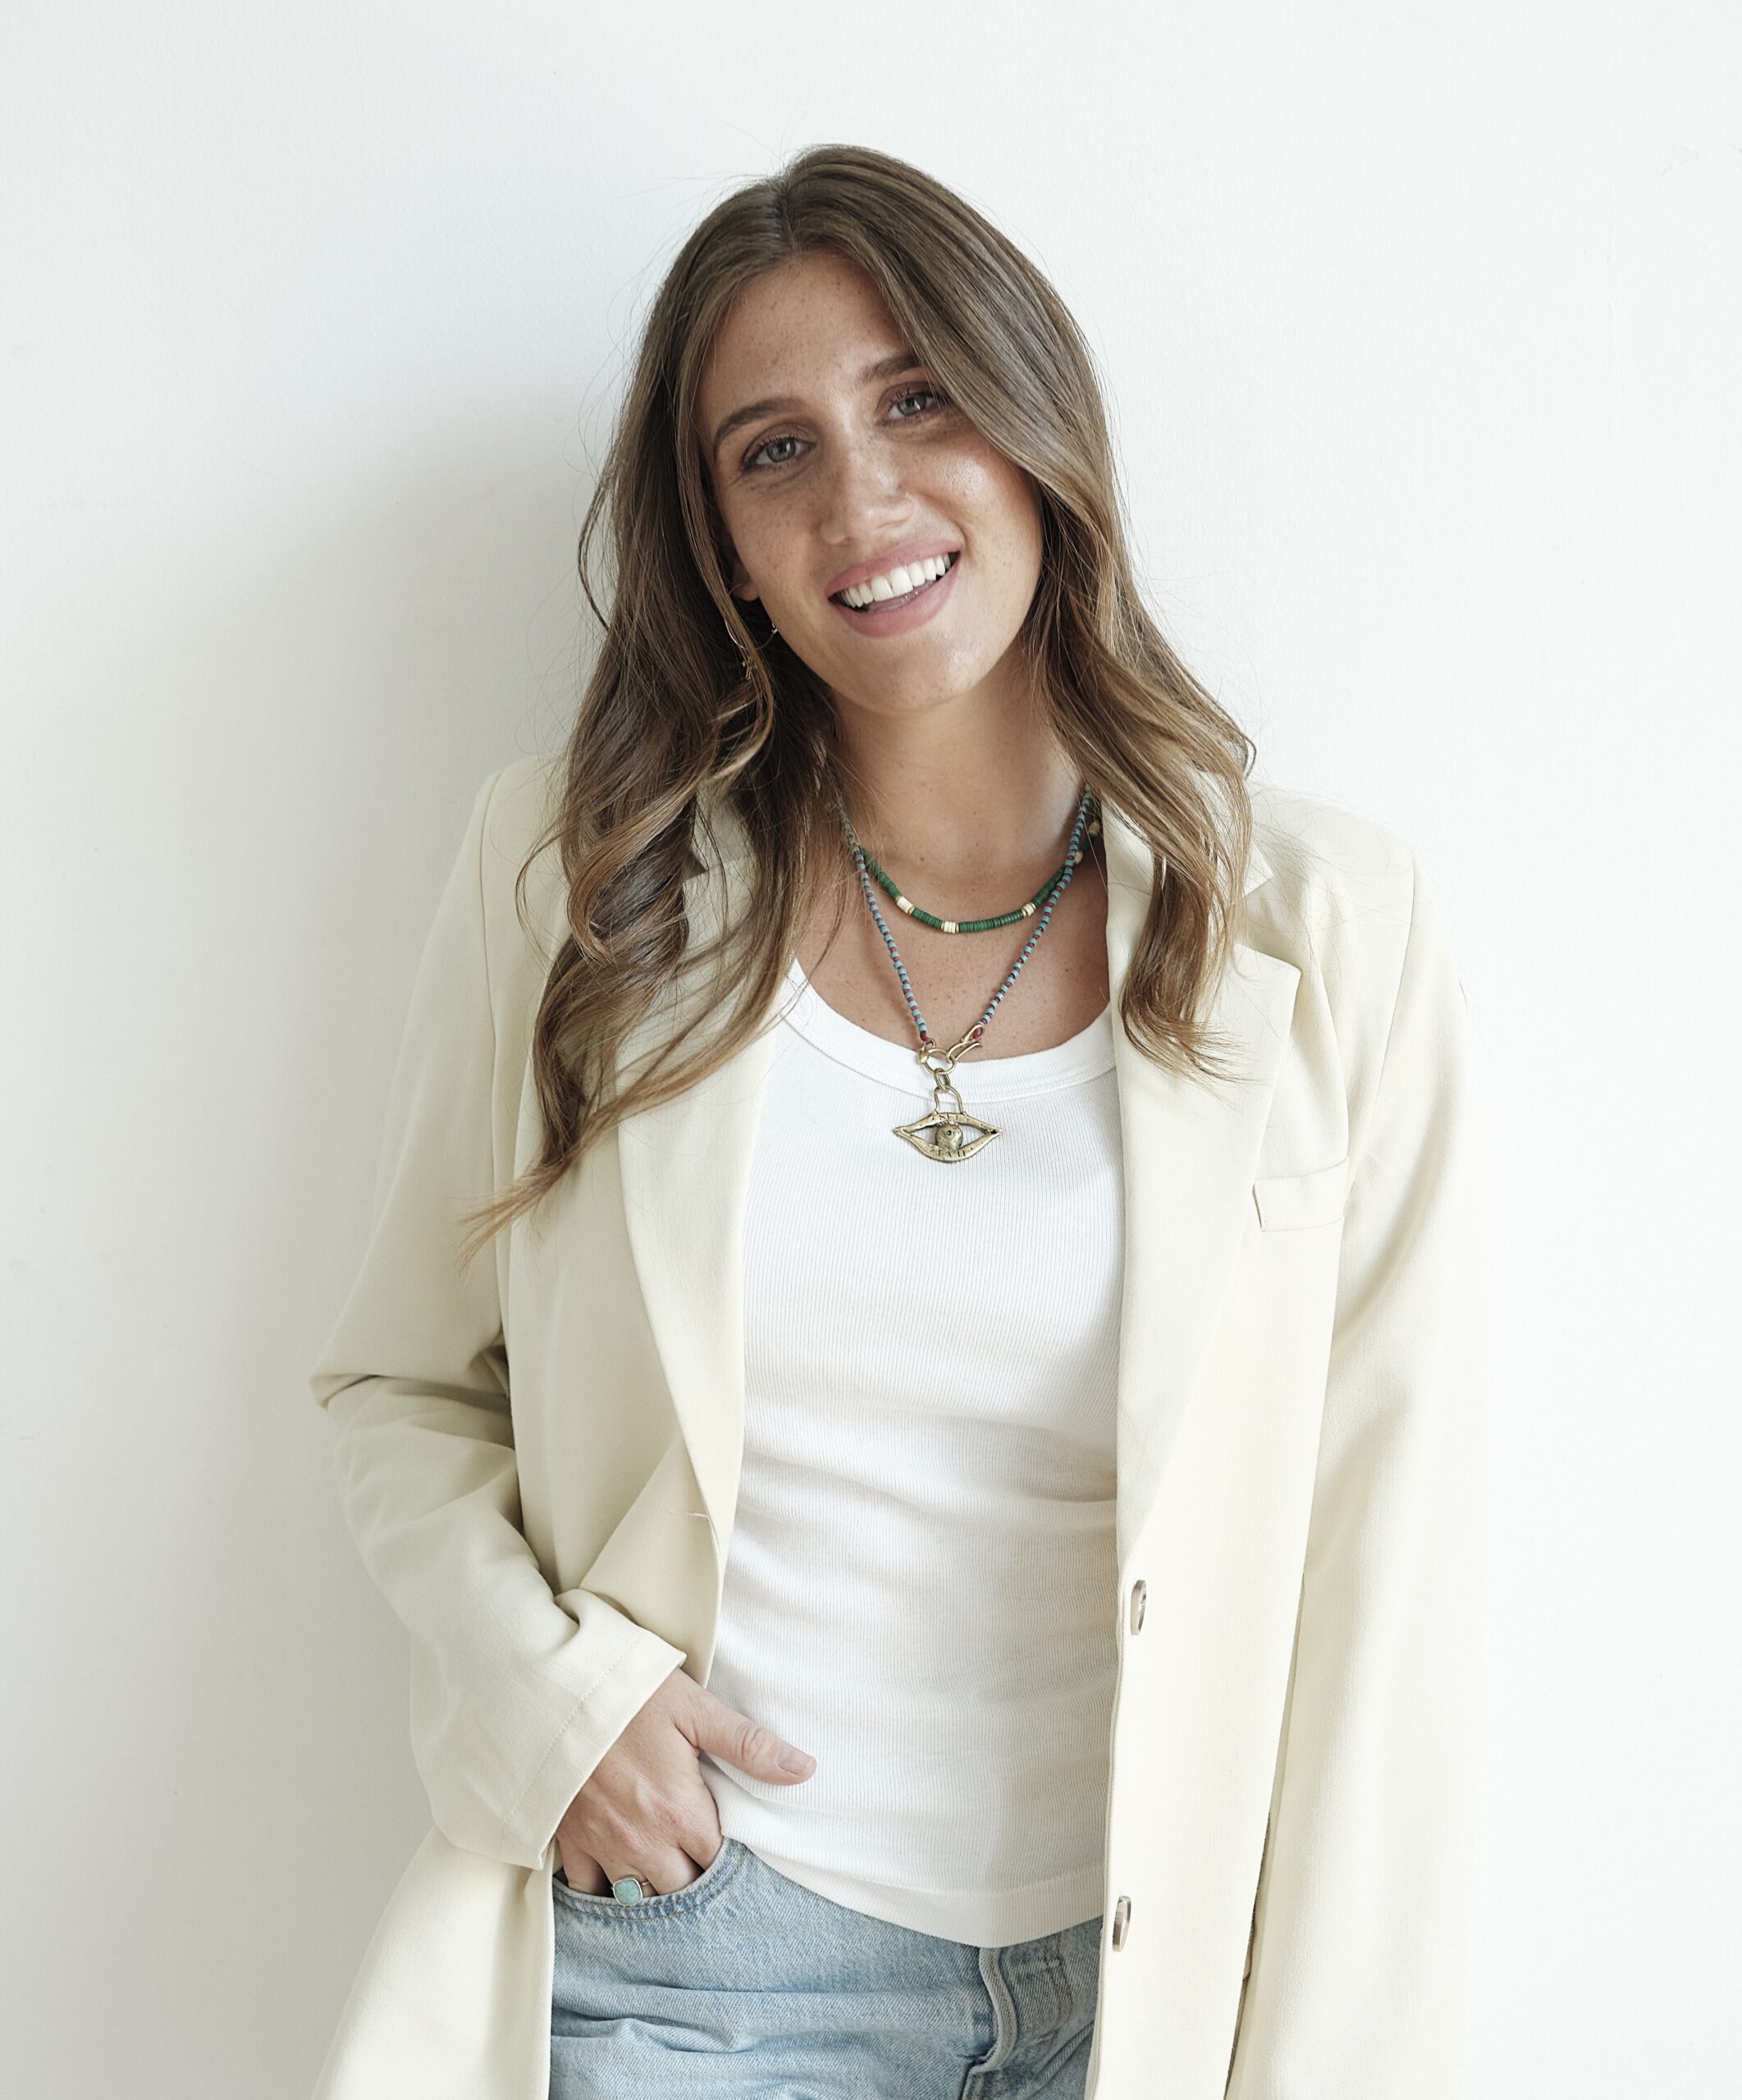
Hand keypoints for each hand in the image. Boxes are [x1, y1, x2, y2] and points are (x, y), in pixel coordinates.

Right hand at [555, 1664, 815, 1895]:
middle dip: (698, 1883)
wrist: (552, 1693)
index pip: (721, 1864)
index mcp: (681, 1813)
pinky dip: (606, 1890)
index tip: (741, 1849)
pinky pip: (589, 1892)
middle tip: (706, 1860)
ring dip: (656, 1893)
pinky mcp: (571, 1842)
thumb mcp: (694, 1710)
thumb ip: (749, 1745)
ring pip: (639, 1900)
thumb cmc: (628, 1695)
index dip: (734, 1860)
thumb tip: (805, 1770)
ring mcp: (604, 1847)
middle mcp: (644, 1842)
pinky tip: (620, 1874)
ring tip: (669, 1873)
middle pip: (683, 1892)